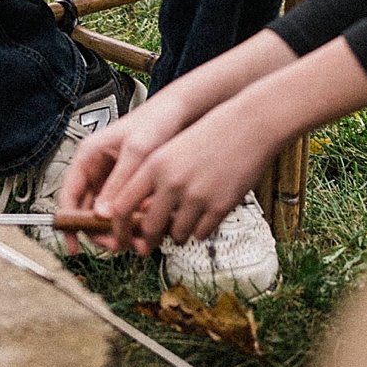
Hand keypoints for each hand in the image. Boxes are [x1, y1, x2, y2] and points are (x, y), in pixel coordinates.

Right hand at [56, 81, 201, 253]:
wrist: (179, 113)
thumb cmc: (155, 121)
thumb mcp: (136, 152)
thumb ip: (118, 183)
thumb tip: (100, 215)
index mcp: (88, 157)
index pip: (69, 196)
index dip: (68, 223)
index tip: (75, 246)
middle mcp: (96, 170)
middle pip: (87, 212)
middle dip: (102, 232)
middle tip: (120, 246)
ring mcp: (112, 179)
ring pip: (108, 215)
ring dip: (121, 231)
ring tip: (141, 240)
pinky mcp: (129, 186)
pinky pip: (126, 211)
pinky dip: (135, 222)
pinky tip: (150, 225)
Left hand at [73, 101, 275, 256]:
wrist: (249, 126)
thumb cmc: (210, 136)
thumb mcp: (172, 151)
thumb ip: (153, 180)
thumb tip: (140, 215)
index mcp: (155, 165)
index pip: (121, 207)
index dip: (118, 228)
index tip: (121, 235)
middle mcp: (172, 182)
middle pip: (148, 227)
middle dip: (150, 237)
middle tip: (152, 239)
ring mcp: (196, 196)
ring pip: (176, 234)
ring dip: (178, 233)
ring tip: (184, 220)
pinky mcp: (219, 207)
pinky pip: (200, 234)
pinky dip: (200, 230)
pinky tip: (204, 215)